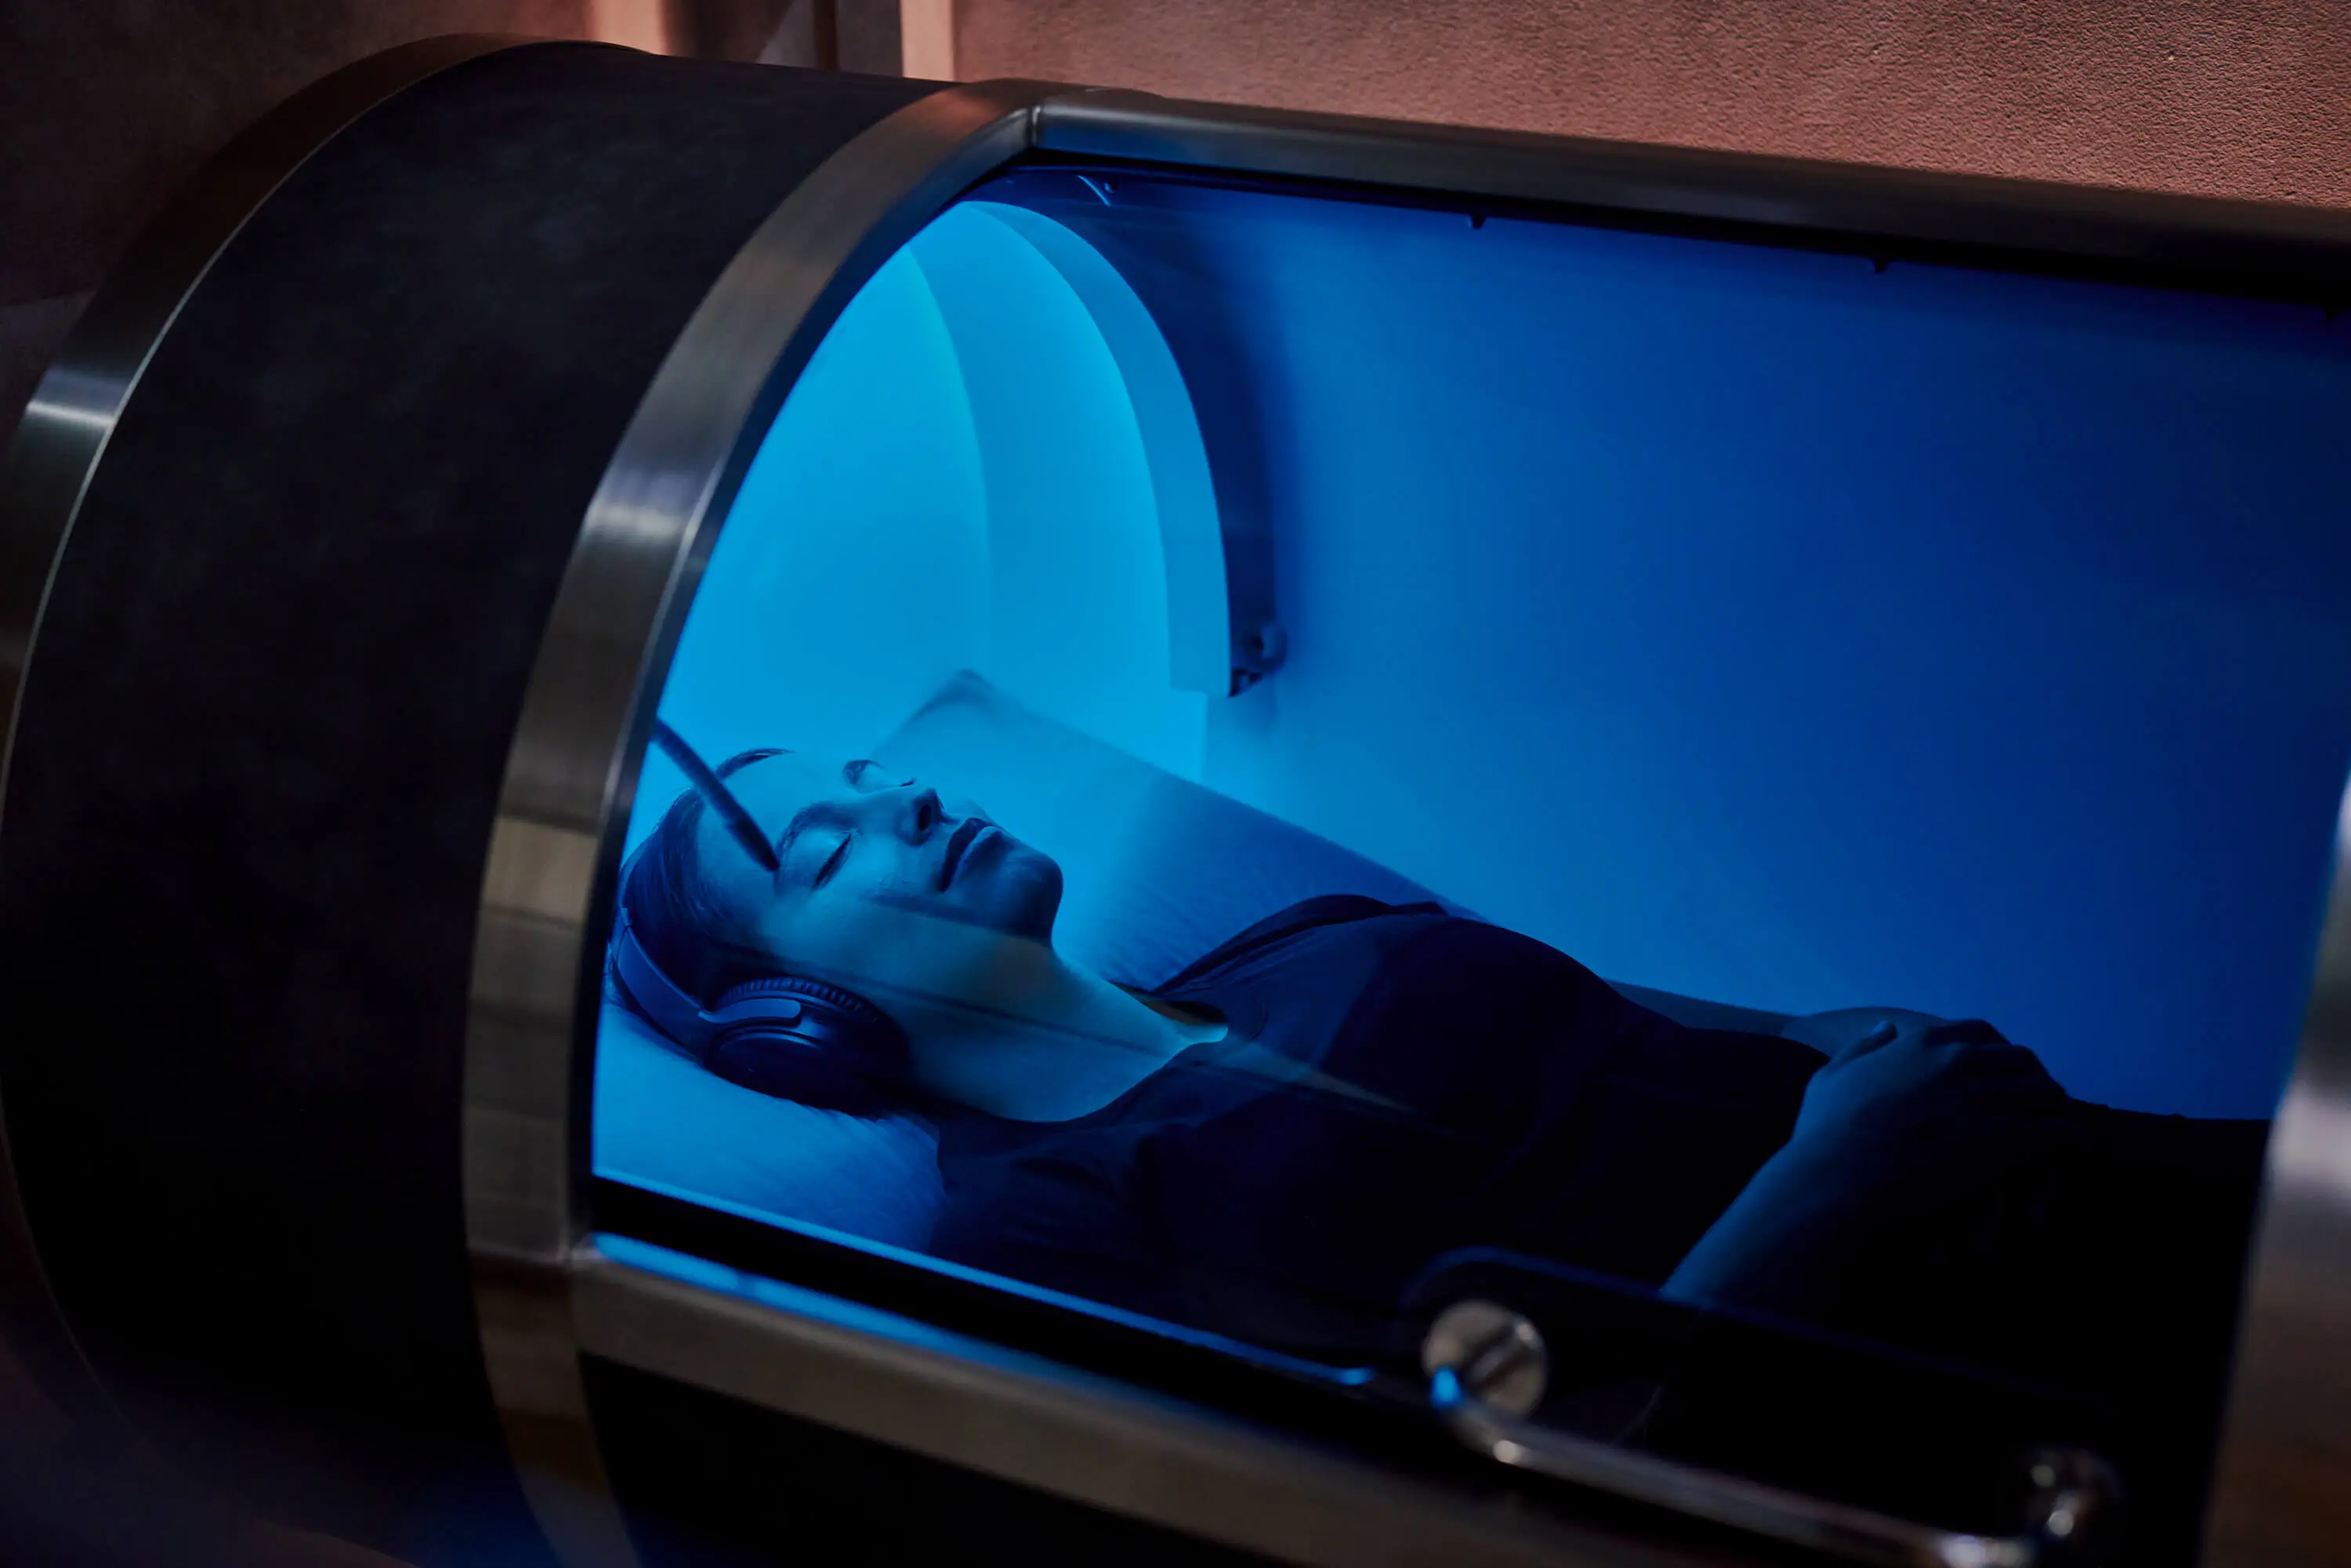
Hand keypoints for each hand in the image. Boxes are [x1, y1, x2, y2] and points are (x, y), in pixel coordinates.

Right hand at [1666, 1014, 2073, 1317]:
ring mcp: (1987, 1098)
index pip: (1980, 1032)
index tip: (2000, 1069)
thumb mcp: (1832, 1076)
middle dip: (2031, 1078)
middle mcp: (1962, 1061)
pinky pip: (2059, 1131)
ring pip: (2046, 1092)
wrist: (1837, 1180)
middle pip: (2022, 1059)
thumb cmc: (1826, 1135)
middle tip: (2036, 1099)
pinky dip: (2072, 1138)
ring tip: (2058, 1123)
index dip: (1995, 1051)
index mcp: (1924, 1041)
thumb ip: (1864, 1046)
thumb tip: (1888, 1026)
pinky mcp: (2006, 1140)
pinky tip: (2074, 1148)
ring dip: (2054, 1107)